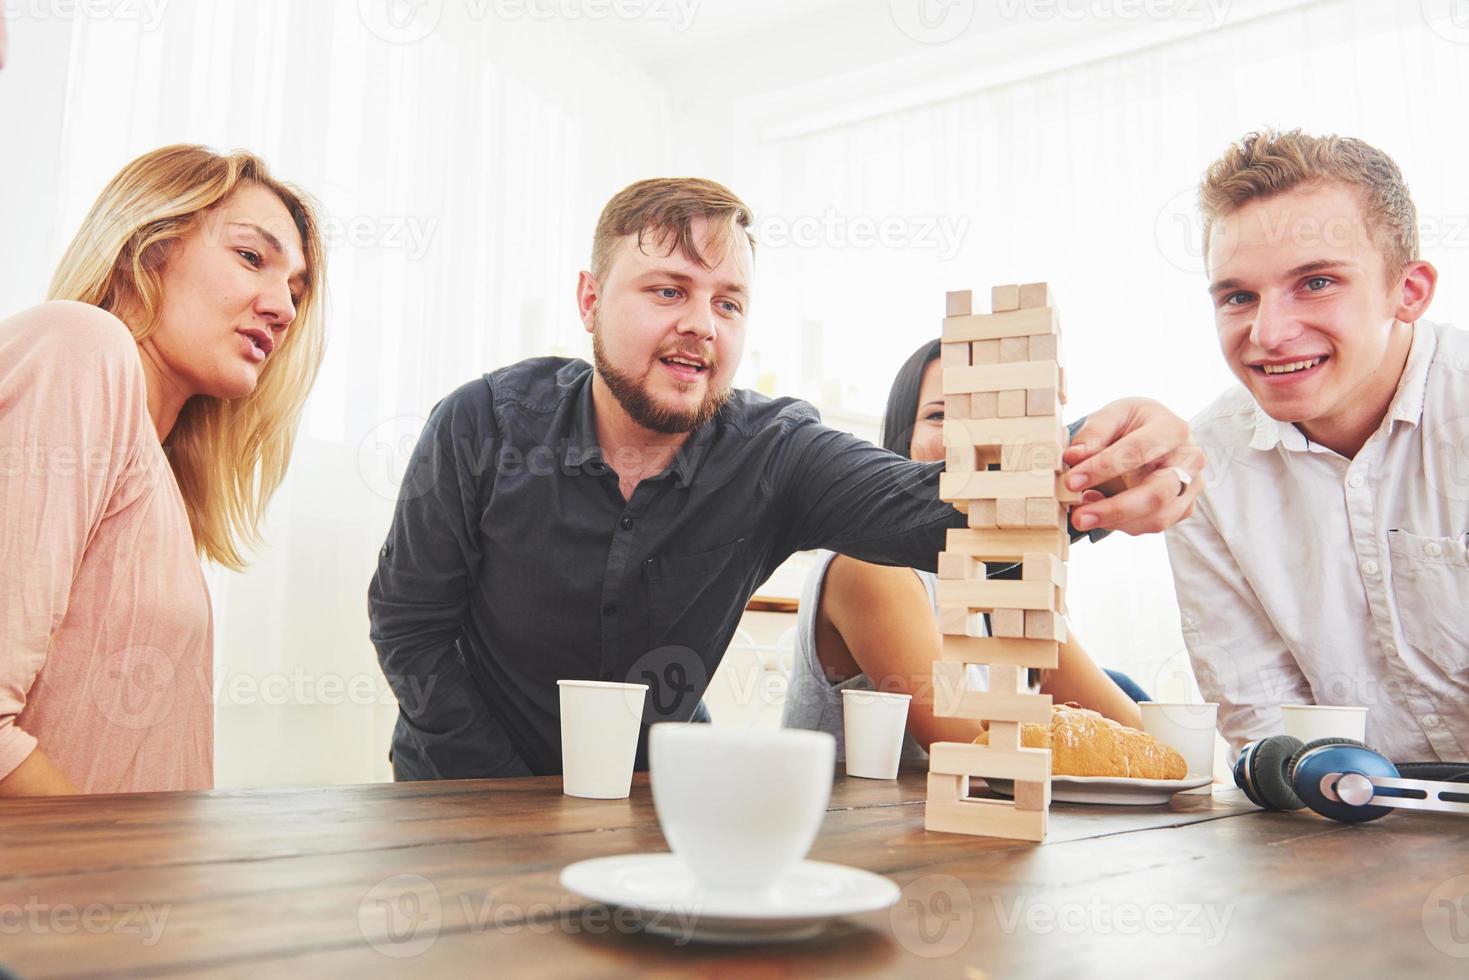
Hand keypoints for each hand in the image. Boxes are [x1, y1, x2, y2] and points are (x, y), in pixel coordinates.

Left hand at [1061, 398, 1203, 534]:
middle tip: (1079, 517)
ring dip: (1116, 522)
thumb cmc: (1132, 424)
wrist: (1154, 435)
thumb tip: (1073, 457)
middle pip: (1156, 493)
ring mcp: (1191, 487)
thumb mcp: (1111, 416)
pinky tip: (1100, 512)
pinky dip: (1122, 524)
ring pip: (1157, 517)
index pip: (1139, 451)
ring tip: (1083, 514)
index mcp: (1172, 429)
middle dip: (1115, 509)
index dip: (1103, 468)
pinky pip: (1152, 525)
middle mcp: (1189, 460)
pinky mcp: (1182, 508)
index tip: (1072, 481)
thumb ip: (1093, 434)